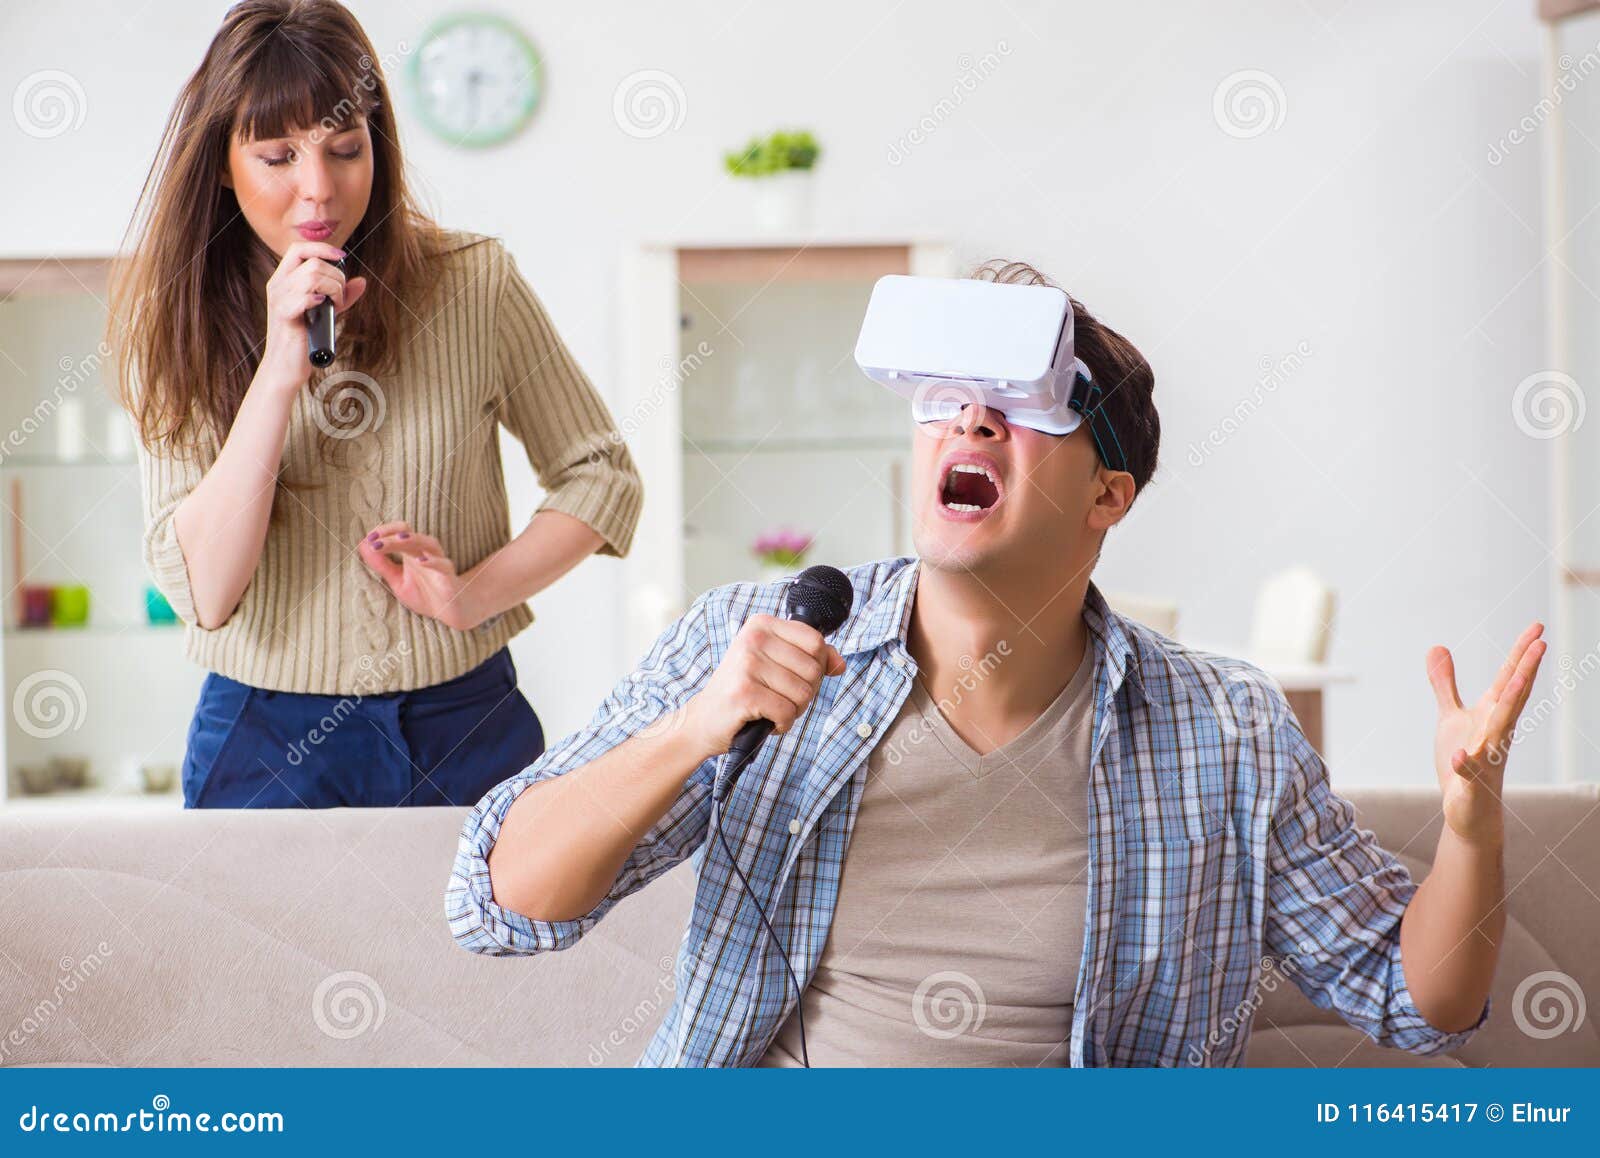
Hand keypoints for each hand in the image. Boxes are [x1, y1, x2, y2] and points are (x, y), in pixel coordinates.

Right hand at [257, 241, 368, 389]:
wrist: (286, 368)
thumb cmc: (304, 339)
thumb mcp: (326, 312)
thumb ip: (342, 296)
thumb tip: (361, 281)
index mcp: (284, 280)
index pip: (298, 248)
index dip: (322, 247)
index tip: (342, 257)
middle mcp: (278, 286)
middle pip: (312, 262)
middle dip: (336, 277)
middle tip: (340, 299)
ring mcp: (279, 300)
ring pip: (312, 276)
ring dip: (333, 290)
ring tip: (335, 307)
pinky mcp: (284, 317)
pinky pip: (303, 297)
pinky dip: (318, 300)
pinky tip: (323, 308)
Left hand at [358, 521, 481, 630]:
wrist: (451, 612)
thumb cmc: (425, 594)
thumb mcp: (397, 581)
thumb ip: (382, 565)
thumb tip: (363, 546)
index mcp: (411, 553)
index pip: (399, 532)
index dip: (384, 532)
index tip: (368, 539)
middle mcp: (425, 554)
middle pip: (410, 536)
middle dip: (392, 536)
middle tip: (375, 542)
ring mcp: (438, 564)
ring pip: (429, 544)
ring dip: (414, 540)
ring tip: (399, 539)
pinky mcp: (449, 578)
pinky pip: (443, 565)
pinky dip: (434, 562)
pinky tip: (422, 561)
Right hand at [680, 614, 845, 760]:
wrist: (704, 718)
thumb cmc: (744, 689)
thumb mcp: (776, 664)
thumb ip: (811, 658)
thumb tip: (840, 664)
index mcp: (761, 624)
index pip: (816, 642)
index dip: (815, 667)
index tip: (792, 677)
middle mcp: (753, 639)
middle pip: (813, 670)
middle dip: (804, 693)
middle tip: (778, 697)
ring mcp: (747, 665)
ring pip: (803, 694)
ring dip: (792, 711)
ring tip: (769, 708)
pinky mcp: (744, 693)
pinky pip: (787, 712)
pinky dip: (782, 723)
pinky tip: (764, 720)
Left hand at [1427, 621, 1546, 848]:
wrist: (1469, 811)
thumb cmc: (1464, 760)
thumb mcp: (1451, 716)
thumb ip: (1445, 683)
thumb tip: (1438, 646)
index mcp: (1491, 715)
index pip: (1508, 680)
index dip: (1521, 654)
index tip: (1536, 628)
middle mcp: (1495, 732)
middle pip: (1512, 697)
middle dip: (1525, 670)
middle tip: (1541, 641)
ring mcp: (1486, 757)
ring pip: (1499, 729)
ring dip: (1507, 706)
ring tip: (1517, 680)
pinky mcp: (1471, 782)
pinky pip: (1470, 772)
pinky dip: (1466, 764)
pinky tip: (1461, 756)